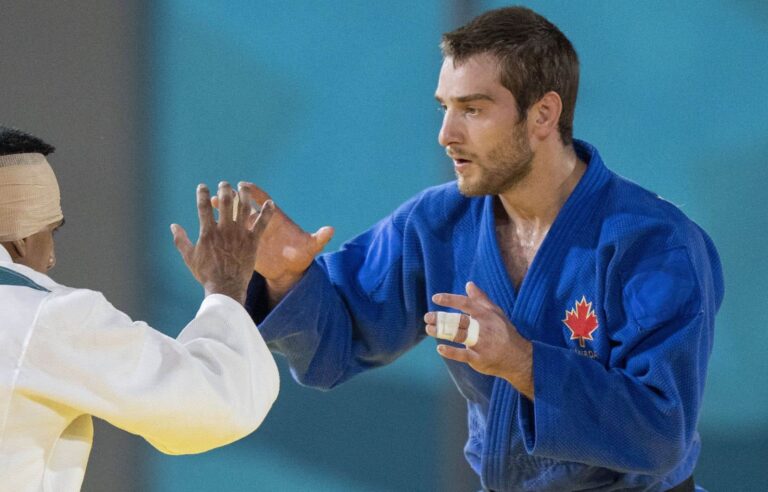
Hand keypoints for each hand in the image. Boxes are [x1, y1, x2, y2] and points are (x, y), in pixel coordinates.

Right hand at [170, 182, 274, 304]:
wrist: (226, 287)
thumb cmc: (205, 273)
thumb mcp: (189, 257)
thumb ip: (180, 240)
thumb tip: (173, 226)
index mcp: (207, 232)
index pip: (203, 207)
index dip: (202, 194)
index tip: (202, 186)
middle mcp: (224, 230)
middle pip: (225, 202)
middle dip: (224, 190)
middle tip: (224, 184)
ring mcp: (239, 235)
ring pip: (244, 208)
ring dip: (244, 195)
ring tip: (243, 187)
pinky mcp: (252, 241)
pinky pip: (261, 224)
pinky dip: (267, 213)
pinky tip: (270, 203)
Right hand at [218, 182, 333, 305]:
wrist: (289, 271)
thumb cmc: (301, 255)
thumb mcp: (311, 247)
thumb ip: (319, 238)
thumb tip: (331, 230)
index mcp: (276, 217)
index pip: (264, 199)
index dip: (255, 192)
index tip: (244, 185)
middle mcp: (263, 221)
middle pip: (248, 204)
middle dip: (236, 196)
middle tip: (224, 189)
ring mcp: (253, 230)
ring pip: (237, 214)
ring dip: (226, 206)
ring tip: (212, 199)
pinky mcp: (246, 242)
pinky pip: (233, 231)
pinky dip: (224, 224)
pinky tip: (211, 219)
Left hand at [424, 281, 533, 398]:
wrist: (518, 357)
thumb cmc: (504, 332)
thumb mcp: (496, 312)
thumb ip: (481, 299)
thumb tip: (469, 284)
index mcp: (485, 315)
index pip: (465, 304)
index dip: (450, 300)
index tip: (435, 298)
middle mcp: (482, 328)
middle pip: (458, 321)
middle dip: (441, 318)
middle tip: (427, 317)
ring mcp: (480, 343)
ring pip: (457, 336)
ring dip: (441, 332)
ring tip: (428, 329)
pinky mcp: (479, 358)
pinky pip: (463, 355)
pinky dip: (451, 352)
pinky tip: (440, 348)